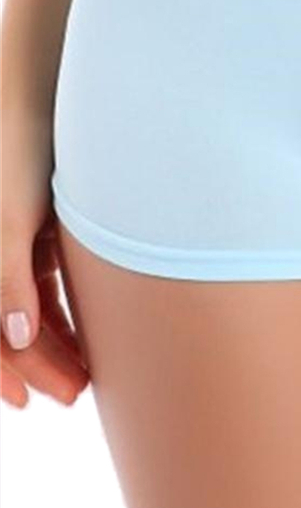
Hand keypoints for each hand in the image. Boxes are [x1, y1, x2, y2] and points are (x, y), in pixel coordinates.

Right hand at [1, 113, 89, 407]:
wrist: (42, 104)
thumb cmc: (16, 155)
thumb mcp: (13, 221)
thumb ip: (8, 279)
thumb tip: (18, 339)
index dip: (2, 372)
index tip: (30, 403)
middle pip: (5, 327)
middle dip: (37, 365)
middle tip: (74, 392)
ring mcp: (7, 246)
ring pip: (25, 311)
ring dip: (52, 343)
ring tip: (86, 371)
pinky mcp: (32, 234)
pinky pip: (40, 284)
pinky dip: (58, 311)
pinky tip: (82, 332)